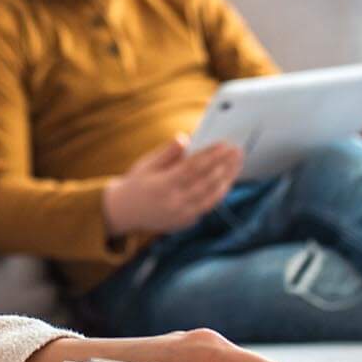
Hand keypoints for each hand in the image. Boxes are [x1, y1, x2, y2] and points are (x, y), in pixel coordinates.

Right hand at [102, 134, 242, 235]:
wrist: (123, 213)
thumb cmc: (135, 184)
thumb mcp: (146, 164)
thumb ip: (167, 152)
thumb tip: (185, 138)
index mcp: (163, 185)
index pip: (194, 168)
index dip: (211, 155)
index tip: (225, 144)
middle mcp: (174, 202)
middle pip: (207, 182)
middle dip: (225, 165)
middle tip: (238, 151)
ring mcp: (182, 215)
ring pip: (212, 197)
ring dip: (227, 179)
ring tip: (237, 164)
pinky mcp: (186, 222)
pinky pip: (207, 207)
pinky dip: (219, 193)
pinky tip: (227, 181)